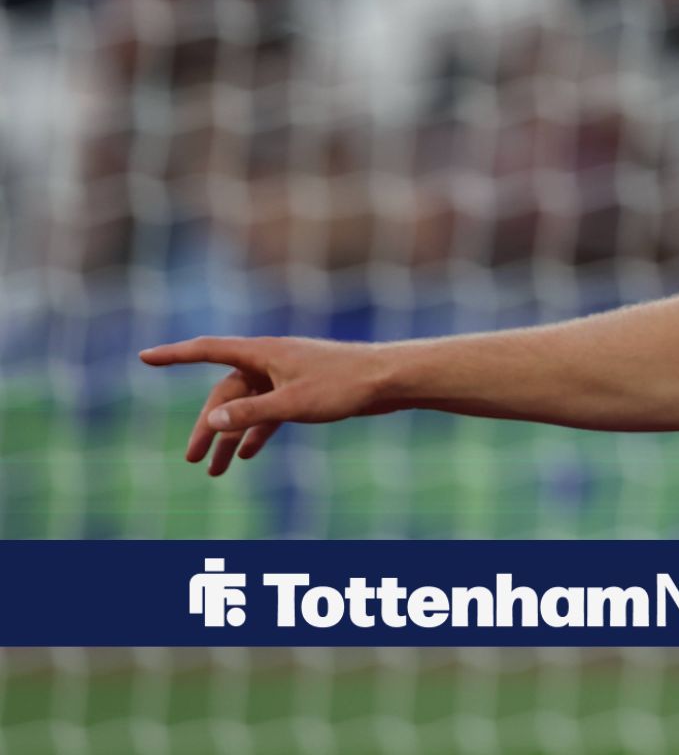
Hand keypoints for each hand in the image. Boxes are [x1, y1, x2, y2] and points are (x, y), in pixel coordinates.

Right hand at [138, 337, 389, 475]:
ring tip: (215, 471)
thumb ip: (251, 414)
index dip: (175, 355)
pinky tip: (246, 456)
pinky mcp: (303, 391)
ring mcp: (286, 376)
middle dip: (207, 426)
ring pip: (248, 407)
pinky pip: (269, 412)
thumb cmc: (344, 385)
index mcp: (263, 352)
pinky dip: (257, 432)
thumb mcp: (293, 403)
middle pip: (226, 393)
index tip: (144, 358)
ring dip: (231, 436)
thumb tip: (211, 422)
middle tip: (192, 459)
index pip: (207, 350)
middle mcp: (270, 361)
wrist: (390, 380)